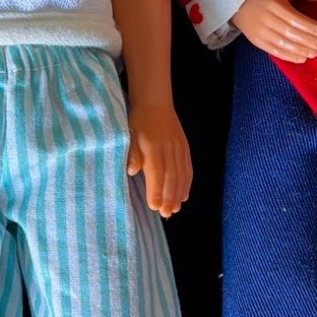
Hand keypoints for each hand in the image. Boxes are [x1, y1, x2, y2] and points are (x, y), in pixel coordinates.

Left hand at [126, 102, 191, 216]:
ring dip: (178, 194)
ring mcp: (179, 148)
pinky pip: (188, 168)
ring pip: (181, 175)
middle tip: (166, 214)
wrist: (154, 102)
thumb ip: (132, 153)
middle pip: (171, 177)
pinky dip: (187, 183)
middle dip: (169, 197)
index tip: (154, 207)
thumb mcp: (128, 134)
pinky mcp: (185, 147)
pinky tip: (184, 195)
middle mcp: (169, 149)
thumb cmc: (137, 121)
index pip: (156, 172)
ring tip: (175, 209)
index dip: (156, 190)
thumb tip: (133, 171)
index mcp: (153, 147)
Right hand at [232, 0, 316, 61]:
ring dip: (300, 50)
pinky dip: (289, 56)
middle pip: (289, 32)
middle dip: (308, 40)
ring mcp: (260, 31)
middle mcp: (266, 18)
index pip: (293, 18)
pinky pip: (274, 51)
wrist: (240, 5)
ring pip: (282, 43)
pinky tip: (301, 58)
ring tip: (314, 53)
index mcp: (274, 3)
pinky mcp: (257, 42)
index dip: (309, 26)